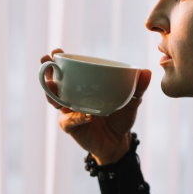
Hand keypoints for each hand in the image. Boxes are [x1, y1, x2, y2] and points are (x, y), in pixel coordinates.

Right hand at [41, 48, 152, 164]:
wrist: (119, 142)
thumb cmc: (121, 118)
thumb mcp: (132, 101)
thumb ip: (138, 87)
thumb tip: (146, 71)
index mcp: (82, 87)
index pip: (67, 71)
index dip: (58, 60)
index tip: (56, 51)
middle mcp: (71, 98)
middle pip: (54, 83)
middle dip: (47, 72)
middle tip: (46, 61)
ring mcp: (69, 112)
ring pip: (54, 100)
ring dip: (51, 92)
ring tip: (52, 85)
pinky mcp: (71, 127)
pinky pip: (70, 120)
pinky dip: (77, 117)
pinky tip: (88, 115)